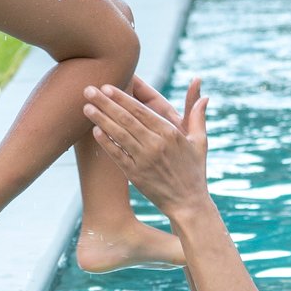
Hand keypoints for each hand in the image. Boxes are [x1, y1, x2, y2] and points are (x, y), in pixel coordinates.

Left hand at [84, 77, 210, 215]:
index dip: (122, 97)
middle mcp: (156, 144)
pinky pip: (117, 155)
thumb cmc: (194, 170)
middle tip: (88, 90)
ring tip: (86, 107)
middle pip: (126, 119)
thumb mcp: (200, 142)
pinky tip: (94, 131)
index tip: (107, 86)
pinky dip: (106, 142)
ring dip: (100, 119)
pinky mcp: (135, 174)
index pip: (141, 110)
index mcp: (170, 133)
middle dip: (105, 103)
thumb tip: (204, 96)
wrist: (188, 203)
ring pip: (118, 134)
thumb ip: (197, 116)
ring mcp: (144, 160)